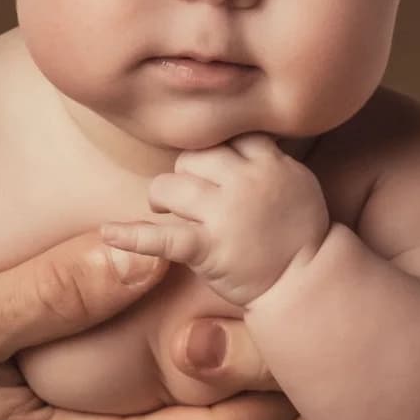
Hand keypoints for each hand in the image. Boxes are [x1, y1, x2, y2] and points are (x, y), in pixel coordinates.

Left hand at [102, 133, 329, 306]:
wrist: (309, 281)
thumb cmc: (300, 233)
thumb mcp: (296, 181)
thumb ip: (264, 158)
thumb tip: (231, 139)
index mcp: (269, 162)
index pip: (226, 137)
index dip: (214, 152)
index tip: (211, 168)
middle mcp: (247, 180)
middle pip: (193, 156)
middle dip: (185, 174)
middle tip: (187, 196)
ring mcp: (227, 213)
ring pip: (171, 184)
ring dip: (162, 197)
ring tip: (164, 210)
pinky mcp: (209, 247)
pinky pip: (163, 236)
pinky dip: (133, 235)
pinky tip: (109, 231)